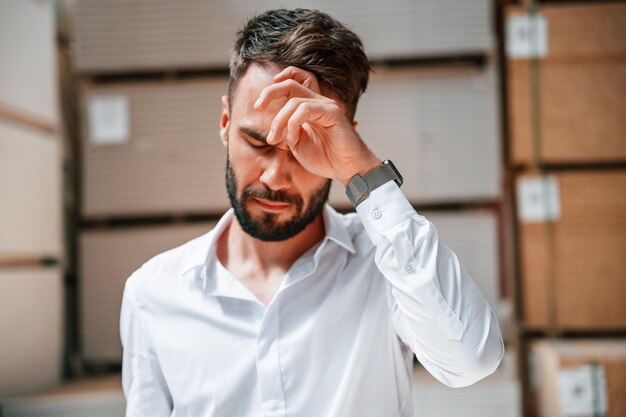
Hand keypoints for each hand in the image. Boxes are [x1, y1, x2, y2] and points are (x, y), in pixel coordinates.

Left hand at [254, 66, 379, 185]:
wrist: (346, 170)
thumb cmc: (325, 159)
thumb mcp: (298, 144)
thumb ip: (287, 129)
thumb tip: (276, 123)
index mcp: (310, 108)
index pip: (293, 85)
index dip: (275, 87)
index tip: (259, 104)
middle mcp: (319, 103)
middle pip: (291, 85)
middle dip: (270, 92)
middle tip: (258, 107)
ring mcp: (327, 106)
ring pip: (294, 102)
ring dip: (279, 121)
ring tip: (276, 140)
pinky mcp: (333, 113)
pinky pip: (305, 110)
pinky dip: (293, 124)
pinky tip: (293, 138)